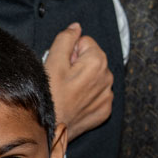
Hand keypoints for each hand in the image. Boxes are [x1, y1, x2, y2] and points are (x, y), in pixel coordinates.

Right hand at [45, 23, 113, 138]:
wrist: (50, 130)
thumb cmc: (49, 96)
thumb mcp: (52, 61)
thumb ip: (65, 39)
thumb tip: (76, 27)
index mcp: (97, 61)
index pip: (84, 42)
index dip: (69, 52)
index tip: (61, 66)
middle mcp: (108, 77)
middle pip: (91, 59)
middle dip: (77, 65)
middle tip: (61, 80)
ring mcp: (107, 95)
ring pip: (94, 77)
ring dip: (82, 81)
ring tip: (67, 93)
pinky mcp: (105, 110)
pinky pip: (97, 95)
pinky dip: (87, 97)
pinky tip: (74, 103)